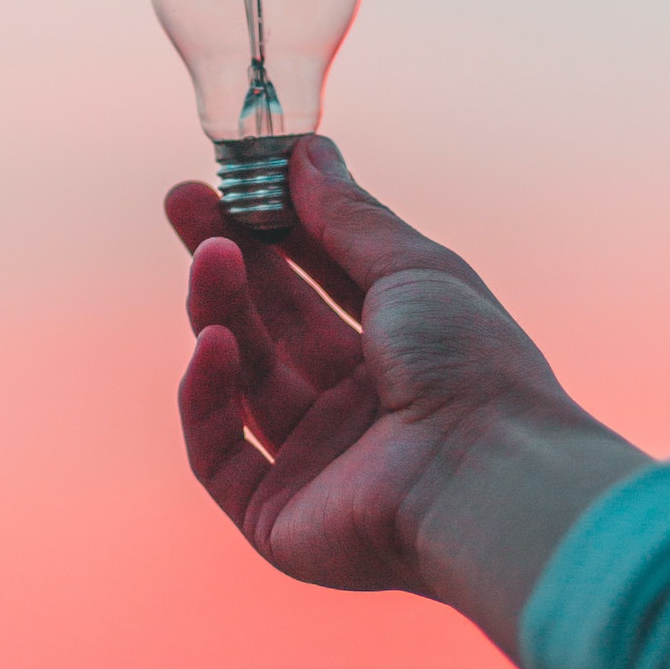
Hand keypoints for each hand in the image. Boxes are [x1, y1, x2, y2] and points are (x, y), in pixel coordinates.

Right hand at [165, 137, 647, 659]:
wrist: (487, 477)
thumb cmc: (469, 364)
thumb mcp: (413, 268)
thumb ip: (349, 215)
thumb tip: (307, 151)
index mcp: (398, 352)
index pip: (317, 281)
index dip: (272, 230)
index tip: (230, 180)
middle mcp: (356, 407)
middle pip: (271, 324)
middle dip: (227, 260)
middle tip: (183, 202)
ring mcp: (316, 463)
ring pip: (243, 378)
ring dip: (219, 312)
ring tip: (210, 256)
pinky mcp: (277, 517)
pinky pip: (219, 453)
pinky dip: (207, 398)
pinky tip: (212, 343)